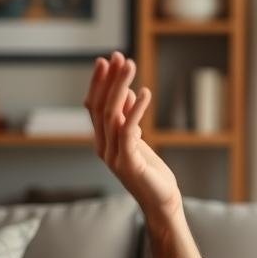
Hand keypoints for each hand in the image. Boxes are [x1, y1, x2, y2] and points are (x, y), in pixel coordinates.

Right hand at [84, 50, 181, 218]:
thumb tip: (130, 93)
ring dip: (121, 87)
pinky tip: (145, 92)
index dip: (100, 82)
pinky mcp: (129, 162)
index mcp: (103, 140)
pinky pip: (128, 130)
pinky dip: (135, 109)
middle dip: (109, 79)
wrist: (162, 201)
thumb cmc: (151, 172)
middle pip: (100, 106)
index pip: (94, 105)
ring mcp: (113, 155)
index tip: (108, 60)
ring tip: (131, 65)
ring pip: (111, 114)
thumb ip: (130, 119)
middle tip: (118, 55)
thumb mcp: (139, 141)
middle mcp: (103, 146)